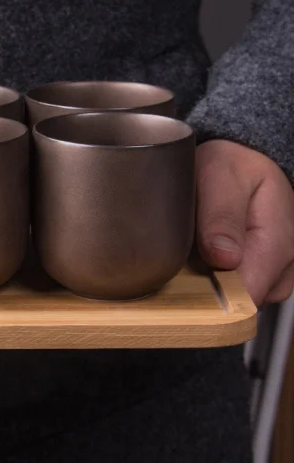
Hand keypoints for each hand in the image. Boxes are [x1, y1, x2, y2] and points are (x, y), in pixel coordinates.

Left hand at [197, 140, 293, 306]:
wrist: (245, 158)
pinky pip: (234, 289)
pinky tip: (201, 255)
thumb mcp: (223, 176)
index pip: (247, 295)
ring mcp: (274, 274)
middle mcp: (283, 267)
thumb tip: (225, 258)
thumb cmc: (234, 164)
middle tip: (180, 256)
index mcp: (277, 244)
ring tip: (192, 249)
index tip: (182, 282)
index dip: (212, 296)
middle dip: (206, 289)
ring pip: (236, 299)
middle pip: (240, 303)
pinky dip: (213, 277)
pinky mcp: (261, 273)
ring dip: (209, 283)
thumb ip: (222, 216)